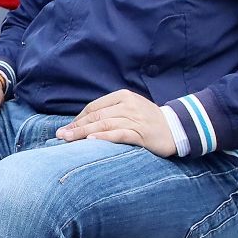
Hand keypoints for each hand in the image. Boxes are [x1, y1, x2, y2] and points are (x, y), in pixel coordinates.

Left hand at [55, 89, 176, 156]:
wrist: (176, 128)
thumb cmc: (148, 120)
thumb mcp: (130, 109)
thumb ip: (111, 112)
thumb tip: (84, 124)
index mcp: (123, 96)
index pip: (94, 107)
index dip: (78, 119)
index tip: (66, 129)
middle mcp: (127, 105)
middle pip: (96, 116)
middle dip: (76, 126)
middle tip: (60, 136)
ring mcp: (134, 119)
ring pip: (104, 125)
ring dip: (83, 133)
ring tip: (68, 139)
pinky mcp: (141, 133)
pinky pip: (119, 135)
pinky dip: (104, 137)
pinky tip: (91, 140)